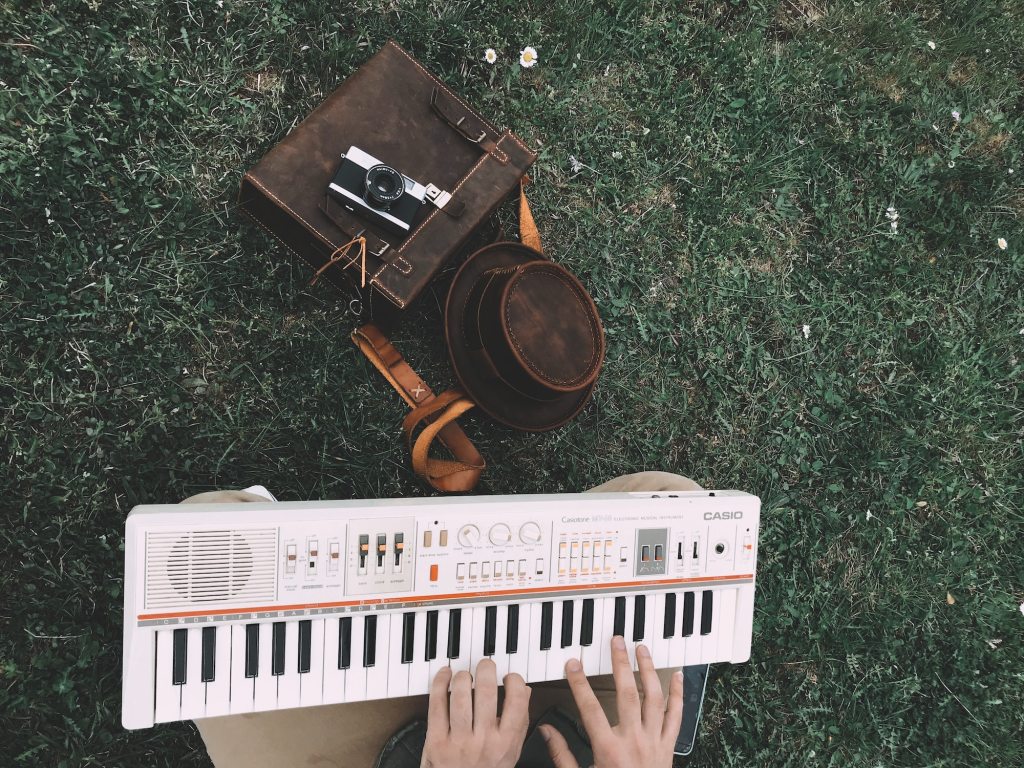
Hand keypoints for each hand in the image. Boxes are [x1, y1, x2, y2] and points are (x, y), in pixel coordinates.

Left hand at [422, 659, 530, 767]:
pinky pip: (437, 705)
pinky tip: (445, 676)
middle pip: (487, 692)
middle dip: (486, 669)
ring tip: (465, 674)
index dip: (514, 680)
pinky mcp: (435, 741)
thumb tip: (525, 691)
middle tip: (485, 665)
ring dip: (463, 676)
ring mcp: (458, 741)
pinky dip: (440, 684)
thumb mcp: (510, 753)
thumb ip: (520, 722)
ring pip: (460, 696)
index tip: (509, 677)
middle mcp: (483, 741)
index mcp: (505, 742)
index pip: (517, 700)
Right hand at [540, 636, 682, 767]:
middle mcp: (633, 742)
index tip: (573, 664)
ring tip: (642, 649)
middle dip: (620, 664)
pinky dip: (678, 695)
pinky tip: (677, 676)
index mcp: (608, 751)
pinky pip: (676, 717)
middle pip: (627, 694)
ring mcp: (654, 743)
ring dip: (648, 670)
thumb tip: (545, 731)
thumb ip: (562, 754)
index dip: (579, 683)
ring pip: (654, 699)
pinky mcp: (668, 748)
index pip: (590, 708)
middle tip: (616, 641)